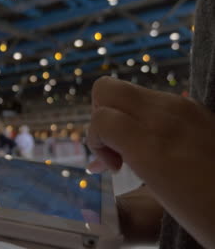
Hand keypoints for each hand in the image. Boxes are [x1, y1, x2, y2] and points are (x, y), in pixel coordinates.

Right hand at [86, 76, 214, 247]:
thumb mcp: (155, 195)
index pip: (99, 118)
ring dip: (120, 116)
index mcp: (150, 143)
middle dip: (99, 115)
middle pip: (105, 88)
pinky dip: (141, 117)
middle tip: (113, 144)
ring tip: (135, 148)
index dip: (95, 140)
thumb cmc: (206, 210)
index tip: (113, 165)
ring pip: (127, 92)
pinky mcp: (192, 106)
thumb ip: (120, 167)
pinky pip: (151, 100)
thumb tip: (96, 164)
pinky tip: (155, 144)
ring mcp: (180, 105)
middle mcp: (163, 114)